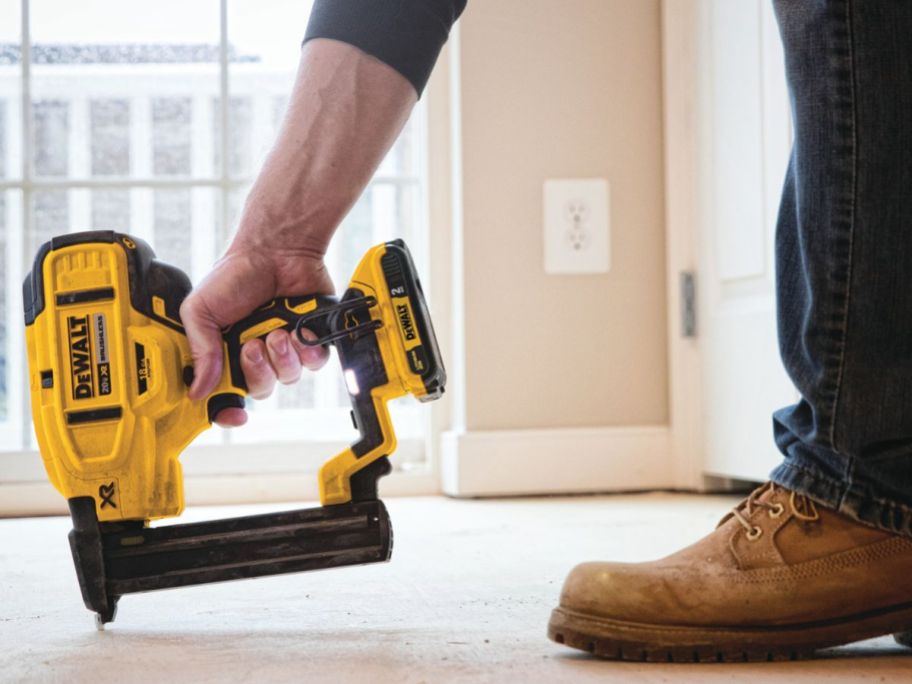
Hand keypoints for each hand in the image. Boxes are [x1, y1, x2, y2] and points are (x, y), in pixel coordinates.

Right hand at [179, 238, 332, 426]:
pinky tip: (296, 331)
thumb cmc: (235, 274)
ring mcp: (283, 347)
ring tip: (276, 332)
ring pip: (287, 378)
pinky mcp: (311, 338)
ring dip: (281, 357)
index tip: (233, 414)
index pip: (224, 392)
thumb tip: (198, 389)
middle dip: (256, 371)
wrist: (275, 249)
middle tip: (252, 346)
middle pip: (258, 389)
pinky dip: (306, 350)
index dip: (227, 409)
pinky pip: (313, 363)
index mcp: (224, 350)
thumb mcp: (199, 310)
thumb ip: (200, 350)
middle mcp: (254, 352)